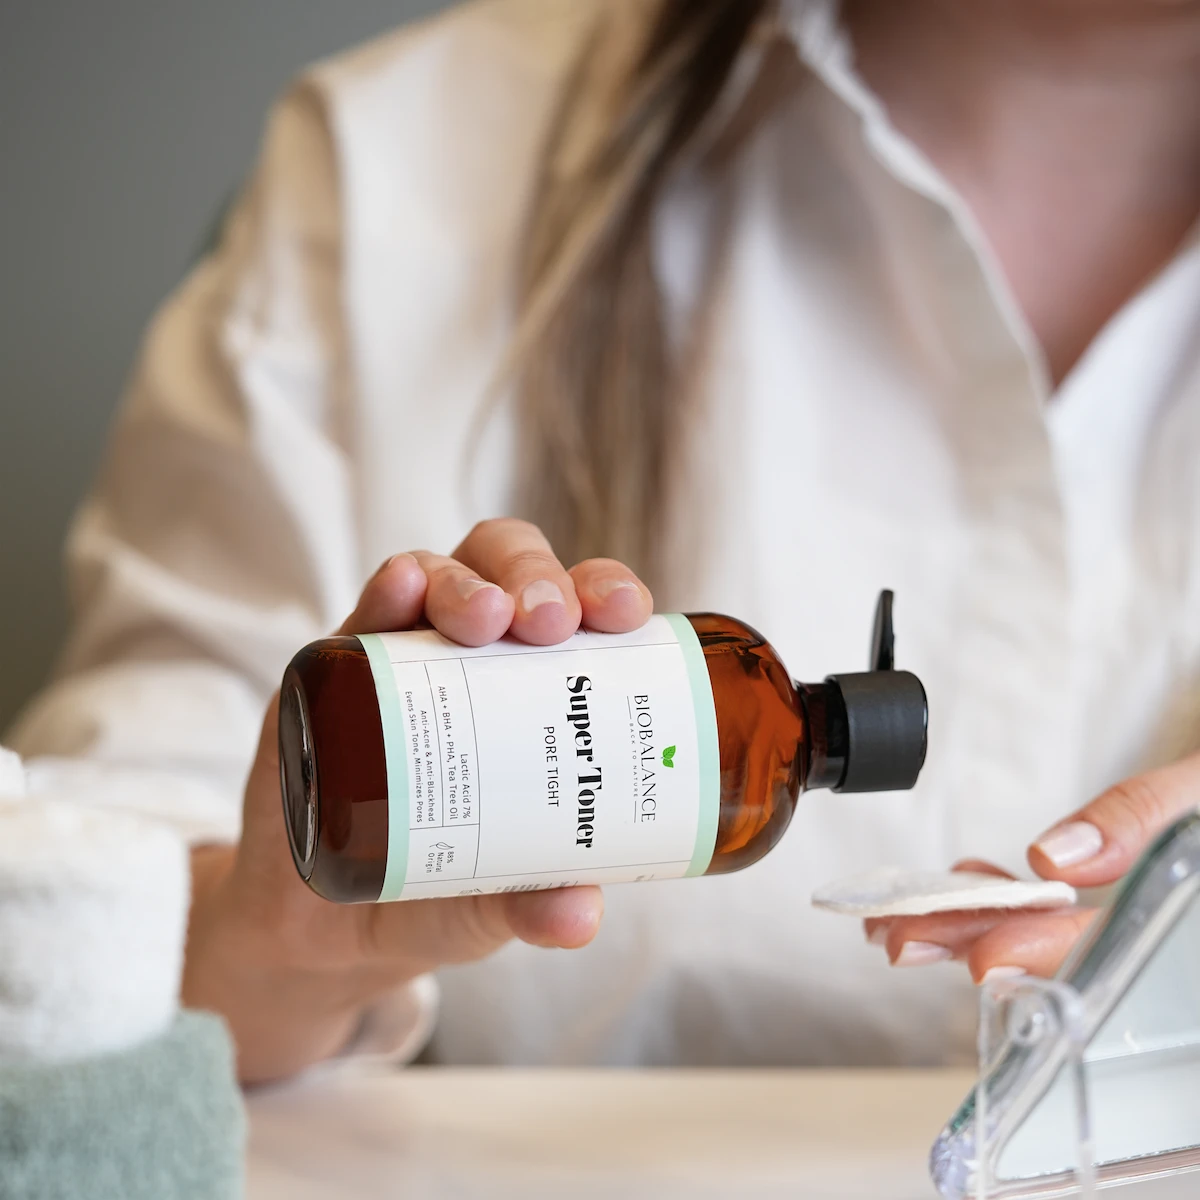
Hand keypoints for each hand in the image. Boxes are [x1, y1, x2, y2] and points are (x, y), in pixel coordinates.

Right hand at [183, 519, 652, 1082]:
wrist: (318, 926)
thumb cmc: (431, 893)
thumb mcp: (485, 905)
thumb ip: (526, 905)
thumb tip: (579, 916)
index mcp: (536, 691)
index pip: (582, 613)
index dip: (606, 592)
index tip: (626, 614)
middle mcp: (474, 658)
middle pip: (513, 574)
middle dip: (538, 579)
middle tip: (548, 622)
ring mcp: (404, 655)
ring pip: (441, 573)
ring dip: (466, 583)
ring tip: (483, 618)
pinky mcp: (337, 672)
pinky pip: (363, 611)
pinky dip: (388, 589)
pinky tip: (401, 588)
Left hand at [866, 752, 1199, 982]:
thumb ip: (1147, 814)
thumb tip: (1057, 856)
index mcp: (1180, 928)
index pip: (1115, 952)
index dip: (1044, 956)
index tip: (982, 960)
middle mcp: (1162, 938)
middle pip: (1067, 954)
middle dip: (977, 944)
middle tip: (901, 938)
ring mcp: (1145, 925)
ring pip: (1055, 938)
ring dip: (978, 927)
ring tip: (906, 922)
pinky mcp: (1131, 902)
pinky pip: (1068, 911)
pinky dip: (1015, 898)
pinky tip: (969, 888)